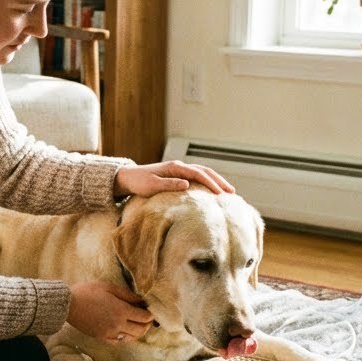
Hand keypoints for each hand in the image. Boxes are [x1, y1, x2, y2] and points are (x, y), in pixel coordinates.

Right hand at [66, 280, 153, 341]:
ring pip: (131, 338)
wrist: (68, 305)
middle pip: (140, 330)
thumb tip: (141, 300)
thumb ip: (127, 295)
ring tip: (138, 326)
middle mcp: (118, 324)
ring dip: (138, 333)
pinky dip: (126, 338)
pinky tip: (125, 332)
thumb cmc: (87, 292)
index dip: (150, 314)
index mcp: (121, 310)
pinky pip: (119, 342)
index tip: (150, 310)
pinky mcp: (102, 338)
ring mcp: (110, 333)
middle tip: (147, 319)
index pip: (144, 317)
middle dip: (147, 325)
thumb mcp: (109, 288)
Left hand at [114, 160, 234, 198]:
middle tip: (232, 192)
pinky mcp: (178, 175)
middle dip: (219, 181)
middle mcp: (179, 166)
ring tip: (228, 191)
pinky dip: (208, 181)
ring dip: (216, 180)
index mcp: (175, 167)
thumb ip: (169, 185)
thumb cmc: (139, 183)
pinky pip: (197, 176)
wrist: (129, 177)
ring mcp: (179, 170)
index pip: (198, 174)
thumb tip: (187, 184)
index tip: (220, 194)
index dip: (211, 183)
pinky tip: (213, 190)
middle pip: (205, 171)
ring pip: (203, 172)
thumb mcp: (151, 186)